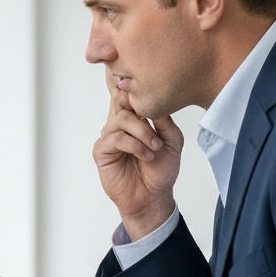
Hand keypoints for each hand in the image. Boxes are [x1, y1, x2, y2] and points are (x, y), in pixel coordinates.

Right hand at [94, 72, 182, 239]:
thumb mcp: (173, 140)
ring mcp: (109, 136)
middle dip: (138, 103)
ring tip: (154, 146)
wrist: (153, 197)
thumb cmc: (160, 171)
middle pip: (120, 97)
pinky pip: (115, 138)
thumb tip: (154, 100)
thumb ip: (164, 120)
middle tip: (153, 118)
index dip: (132, 83)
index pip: (128, 92)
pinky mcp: (102, 152)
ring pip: (121, 119)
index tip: (146, 79)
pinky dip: (134, 145)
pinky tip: (146, 154)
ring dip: (142, 131)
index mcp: (135, 118)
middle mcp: (119, 124)